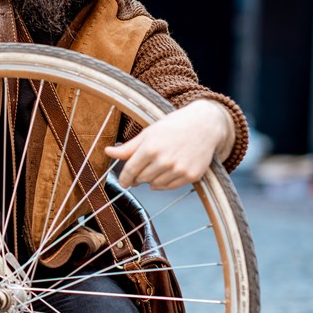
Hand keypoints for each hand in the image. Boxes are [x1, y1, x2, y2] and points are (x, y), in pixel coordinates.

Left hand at [104, 99, 234, 189]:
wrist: (204, 125)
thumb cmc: (173, 126)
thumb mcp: (148, 133)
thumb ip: (128, 147)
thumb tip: (107, 152)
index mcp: (150, 148)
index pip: (130, 171)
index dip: (124, 178)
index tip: (123, 182)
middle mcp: (164, 161)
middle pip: (142, 179)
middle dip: (138, 177)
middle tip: (140, 172)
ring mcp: (179, 170)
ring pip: (155, 185)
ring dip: (150, 181)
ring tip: (154, 169)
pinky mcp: (191, 176)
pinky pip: (170, 187)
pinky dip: (164, 183)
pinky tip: (165, 174)